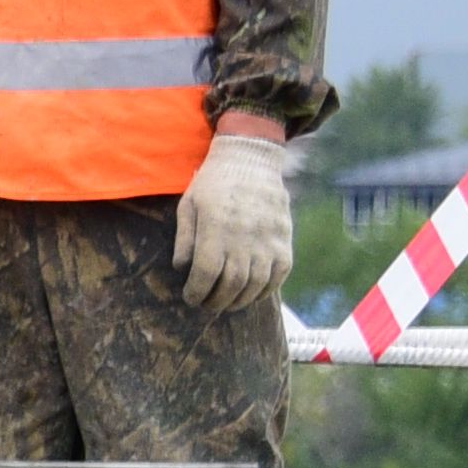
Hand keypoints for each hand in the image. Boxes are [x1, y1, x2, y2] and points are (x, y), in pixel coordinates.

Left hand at [169, 123, 297, 312]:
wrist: (251, 162)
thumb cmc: (213, 183)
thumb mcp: (188, 205)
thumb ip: (185, 239)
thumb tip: (182, 269)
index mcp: (217, 228)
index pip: (207, 273)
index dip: (197, 291)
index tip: (190, 297)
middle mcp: (245, 237)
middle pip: (231, 284)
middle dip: (216, 301)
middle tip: (206, 305)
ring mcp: (268, 240)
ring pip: (255, 284)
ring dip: (239, 301)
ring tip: (226, 304)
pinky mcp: (284, 240)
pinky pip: (279, 275)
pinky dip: (265, 290)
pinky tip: (252, 294)